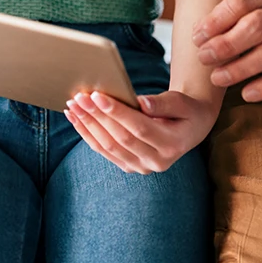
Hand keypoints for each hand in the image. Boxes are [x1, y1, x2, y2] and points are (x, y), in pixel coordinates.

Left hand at [64, 90, 216, 173]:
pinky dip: (86, 133)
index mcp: (172, 145)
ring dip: (87, 125)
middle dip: (97, 116)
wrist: (188, 127)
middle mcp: (157, 161)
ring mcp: (141, 167)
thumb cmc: (184, 110)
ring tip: (73, 105)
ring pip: (108, 146)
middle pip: (120, 138)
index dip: (116, 112)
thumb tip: (140, 103)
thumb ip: (162, 103)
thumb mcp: (181, 103)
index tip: (96, 95)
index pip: (139, 129)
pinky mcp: (128, 165)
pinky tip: (75, 118)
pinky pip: (103, 150)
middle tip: (79, 97)